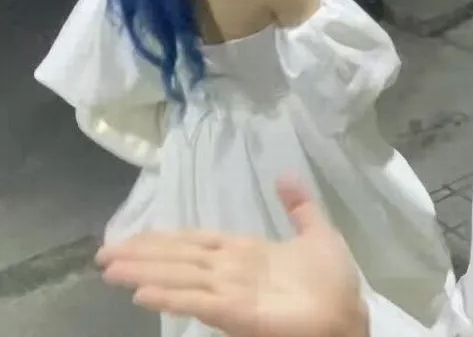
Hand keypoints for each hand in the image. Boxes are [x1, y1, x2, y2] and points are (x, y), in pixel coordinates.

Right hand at [96, 177, 367, 336]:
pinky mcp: (238, 315)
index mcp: (242, 252)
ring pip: (179, 276)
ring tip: (110, 267)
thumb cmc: (333, 282)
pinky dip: (171, 297)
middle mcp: (228, 270)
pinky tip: (142, 292)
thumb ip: (298, 206)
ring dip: (144, 271)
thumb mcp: (317, 232)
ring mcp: (231, 292)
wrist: (350, 317)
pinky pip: (199, 302)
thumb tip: (285, 174)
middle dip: (141, 254)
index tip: (133, 235)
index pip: (194, 241)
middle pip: (177, 258)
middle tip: (103, 253)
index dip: (163, 239)